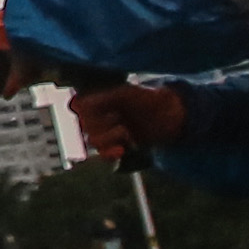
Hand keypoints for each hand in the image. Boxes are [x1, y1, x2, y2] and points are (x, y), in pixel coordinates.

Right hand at [69, 82, 187, 162]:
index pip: (78, 106)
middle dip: (100, 123)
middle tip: (118, 117)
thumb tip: (77, 103)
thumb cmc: (149, 98)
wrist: (172, 115)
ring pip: (93, 140)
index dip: (83, 110)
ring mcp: (109, 132)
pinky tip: (121, 150)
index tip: (93, 109)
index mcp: (100, 99)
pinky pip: (104, 155)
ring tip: (125, 131)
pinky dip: (110, 153)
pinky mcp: (118, 147)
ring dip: (108, 137)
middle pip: (84, 125)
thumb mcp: (125, 93)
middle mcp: (101, 115)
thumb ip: (101, 98)